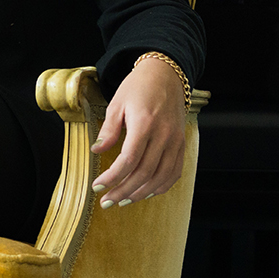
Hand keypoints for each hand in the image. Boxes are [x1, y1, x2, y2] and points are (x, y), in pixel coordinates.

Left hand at [88, 56, 186, 208]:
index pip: (129, 159)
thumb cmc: (138, 87)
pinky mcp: (181, 144)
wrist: (166, 75)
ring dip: (141, 193)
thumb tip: (97, 150)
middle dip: (123, 191)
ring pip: (161, 177)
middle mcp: (164, 135)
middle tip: (106, 201)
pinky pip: (174, 172)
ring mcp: (175, 141)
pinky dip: (161, 186)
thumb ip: (108, 130)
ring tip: (123, 201)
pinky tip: (146, 193)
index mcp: (145, 123)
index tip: (98, 186)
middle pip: (144, 173)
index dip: (113, 177)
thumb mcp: (117, 104)